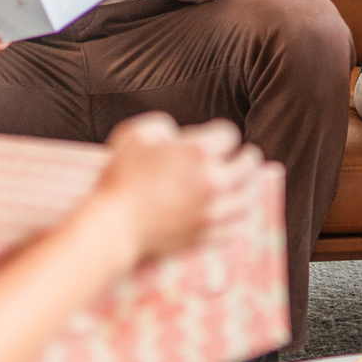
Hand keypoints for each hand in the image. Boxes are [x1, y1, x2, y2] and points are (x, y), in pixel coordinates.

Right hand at [92, 115, 264, 261]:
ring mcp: (212, 211)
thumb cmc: (120, 178)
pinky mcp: (207, 235)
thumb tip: (176, 136)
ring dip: (249, 187)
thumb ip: (163, 127)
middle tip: (245, 156)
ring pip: (249, 197)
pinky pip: (236, 225)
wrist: (113, 226)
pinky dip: (237, 217)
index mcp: (198, 152)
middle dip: (246, 157)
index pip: (229, 135)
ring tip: (247, 184)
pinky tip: (233, 211)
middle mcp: (212, 180)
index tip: (217, 139)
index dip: (222, 135)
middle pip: (249, 165)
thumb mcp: (136, 134)